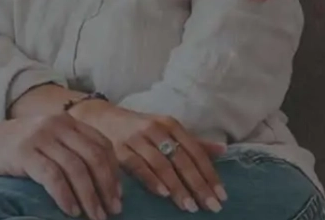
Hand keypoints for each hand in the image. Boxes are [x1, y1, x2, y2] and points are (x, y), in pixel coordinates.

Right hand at [0, 113, 121, 219]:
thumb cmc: (7, 151)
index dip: (114, 172)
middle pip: (94, 156)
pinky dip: (65, 196)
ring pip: (76, 168)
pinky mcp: (22, 152)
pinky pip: (53, 176)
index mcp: (64, 120)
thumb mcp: (42, 143)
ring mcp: (38, 136)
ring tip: (95, 216)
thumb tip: (100, 181)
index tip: (118, 195)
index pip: (101, 144)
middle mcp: (55, 124)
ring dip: (90, 196)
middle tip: (114, 210)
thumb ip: (67, 151)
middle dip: (107, 186)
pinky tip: (71, 211)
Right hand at [72, 102, 227, 213]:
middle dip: (198, 185)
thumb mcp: (167, 130)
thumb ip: (193, 142)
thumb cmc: (139, 128)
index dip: (209, 174)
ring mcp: (136, 138)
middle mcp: (156, 129)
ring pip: (162, 164)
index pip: (196, 151)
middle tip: (211, 206)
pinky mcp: (118, 148)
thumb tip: (224, 150)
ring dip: (177, 187)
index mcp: (171, 125)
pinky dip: (151, 180)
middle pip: (182, 159)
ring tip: (190, 206)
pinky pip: (137, 166)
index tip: (221, 195)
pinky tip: (163, 194)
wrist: (101, 117)